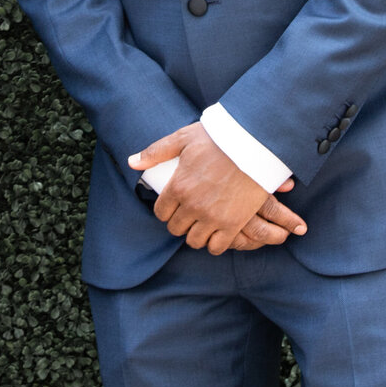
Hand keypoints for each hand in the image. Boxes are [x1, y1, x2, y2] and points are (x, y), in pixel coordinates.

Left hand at [129, 123, 305, 254]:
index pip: (161, 213)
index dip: (165, 211)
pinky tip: (217, 232)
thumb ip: (156, 152)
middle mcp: (192, 205)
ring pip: (194, 241)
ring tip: (202, 224)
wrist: (253, 144)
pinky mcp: (233, 224)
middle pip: (176, 229)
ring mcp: (213, 217)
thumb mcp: (183, 139)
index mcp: (178, 186)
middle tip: (188, 214)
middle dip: (179, 222)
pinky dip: (215, 243)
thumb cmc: (217, 139)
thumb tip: (132, 162)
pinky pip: (217, 247)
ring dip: (196, 234)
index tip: (173, 206)